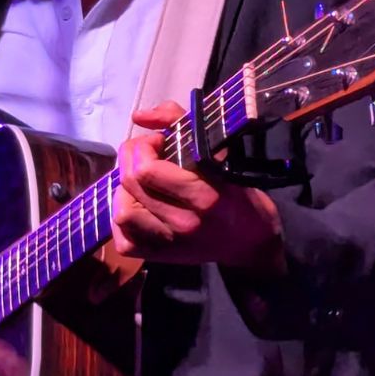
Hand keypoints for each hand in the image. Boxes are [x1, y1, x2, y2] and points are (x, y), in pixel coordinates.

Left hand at [112, 101, 284, 274]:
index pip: (147, 170)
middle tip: (145, 153)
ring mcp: (170, 243)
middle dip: (131, 157)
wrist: (252, 244)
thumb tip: (139, 116)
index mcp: (203, 196)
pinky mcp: (160, 259)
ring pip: (122, 212)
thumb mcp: (221, 153)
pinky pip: (123, 240)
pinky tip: (137, 206)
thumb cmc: (239, 195)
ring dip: (124, 190)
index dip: (144, 146)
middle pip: (132, 184)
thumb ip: (181, 123)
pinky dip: (122, 221)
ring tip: (140, 182)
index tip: (159, 141)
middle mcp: (183, 222)